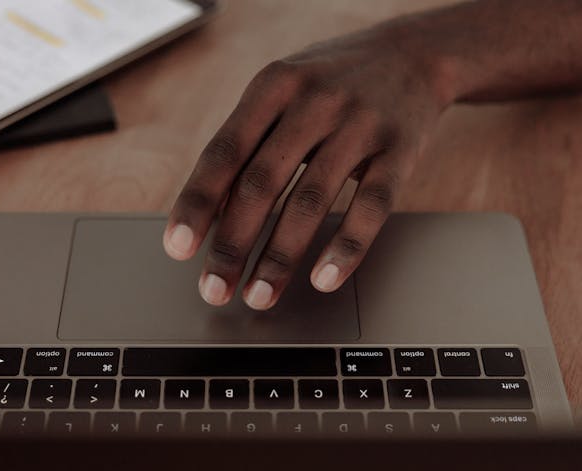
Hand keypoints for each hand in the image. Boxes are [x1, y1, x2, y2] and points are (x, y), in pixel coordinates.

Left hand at [163, 25, 450, 309]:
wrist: (412, 55)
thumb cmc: (328, 85)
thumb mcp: (281, 93)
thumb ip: (246, 144)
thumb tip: (207, 216)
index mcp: (272, 87)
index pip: (224, 152)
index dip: (198, 203)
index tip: (178, 248)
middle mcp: (313, 102)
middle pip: (262, 183)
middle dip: (233, 244)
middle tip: (214, 289)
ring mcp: (360, 124)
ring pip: (312, 201)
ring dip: (280, 257)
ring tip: (259, 295)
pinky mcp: (401, 150)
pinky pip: (371, 206)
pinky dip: (345, 248)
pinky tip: (322, 280)